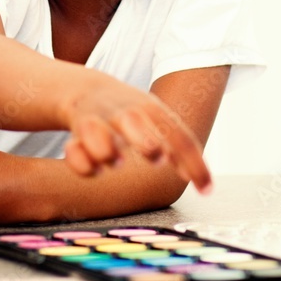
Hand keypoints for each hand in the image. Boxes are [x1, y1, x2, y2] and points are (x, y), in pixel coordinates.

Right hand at [61, 76, 212, 194]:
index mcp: (153, 110)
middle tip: (156, 156)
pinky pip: (74, 148)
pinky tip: (93, 169)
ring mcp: (98, 118)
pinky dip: (82, 161)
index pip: (179, 135)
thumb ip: (179, 150)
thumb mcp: (158, 122)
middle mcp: (126, 112)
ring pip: (97, 131)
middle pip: (135, 120)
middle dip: (146, 141)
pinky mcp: (75, 130)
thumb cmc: (133, 116)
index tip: (206, 190)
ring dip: (107, 150)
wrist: (88, 90)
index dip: (194, 163)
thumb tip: (206, 185)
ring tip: (118, 162)